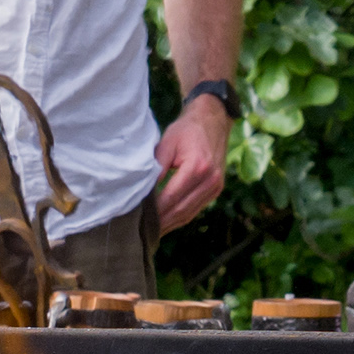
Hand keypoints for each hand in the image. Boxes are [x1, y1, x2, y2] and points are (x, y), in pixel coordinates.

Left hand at [152, 100, 230, 233]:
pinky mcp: (216, 190)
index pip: (171, 197)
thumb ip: (157, 167)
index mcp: (198, 167)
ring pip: (189, 214)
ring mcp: (216, 187)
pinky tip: (166, 223)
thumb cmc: (187, 130)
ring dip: (170, 224)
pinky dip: (180, 218)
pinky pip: (196, 209)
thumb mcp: (167, 143)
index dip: (154, 211)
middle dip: (161, 223)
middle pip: (181, 210)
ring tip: (151, 232)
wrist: (212, 120)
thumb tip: (143, 192)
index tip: (137, 218)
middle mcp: (210, 180)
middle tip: (141, 232)